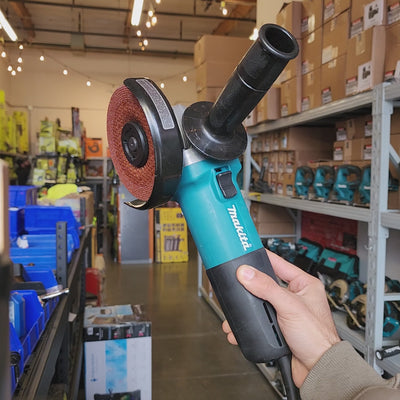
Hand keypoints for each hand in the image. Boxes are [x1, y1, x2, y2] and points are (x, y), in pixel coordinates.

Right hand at [222, 250, 340, 386]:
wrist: (318, 370)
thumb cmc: (318, 338)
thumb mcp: (290, 306)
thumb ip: (267, 288)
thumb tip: (247, 273)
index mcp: (304, 284)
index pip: (278, 263)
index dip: (262, 258)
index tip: (246, 253)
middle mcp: (294, 297)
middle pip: (264, 285)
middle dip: (249, 288)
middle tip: (236, 283)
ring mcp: (285, 313)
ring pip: (259, 305)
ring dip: (247, 310)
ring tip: (235, 310)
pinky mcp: (278, 328)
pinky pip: (259, 322)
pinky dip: (248, 325)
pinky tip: (240, 327)